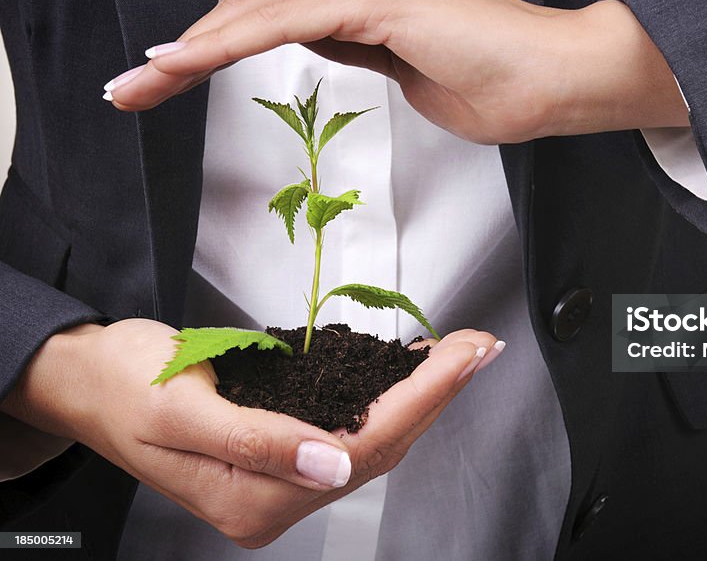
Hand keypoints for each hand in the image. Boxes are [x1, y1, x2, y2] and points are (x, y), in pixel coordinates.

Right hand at [1, 318, 500, 547]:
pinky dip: (384, 397)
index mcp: (252, 499)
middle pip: (378, 446)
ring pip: (370, 439)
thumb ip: (257, 441)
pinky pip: (347, 428)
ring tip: (459, 357)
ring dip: (419, 396)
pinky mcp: (279, 454)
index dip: (424, 398)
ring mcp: (278, 479)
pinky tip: (408, 376)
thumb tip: (333, 468)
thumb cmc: (124, 384)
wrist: (87, 379)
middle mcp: (273, 498)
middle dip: (436, 394)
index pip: (363, 446)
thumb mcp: (182, 405)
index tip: (465, 355)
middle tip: (478, 346)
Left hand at [103, 0, 686, 143]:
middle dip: (186, 49)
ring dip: (191, 50)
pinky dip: (227, 44)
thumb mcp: (401, 65)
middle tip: (132, 86)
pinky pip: (284, 20)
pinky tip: (185, 63)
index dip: (213, 43)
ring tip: (140, 84)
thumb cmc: (495, 80)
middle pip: (251, 2)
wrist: (554, 79)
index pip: (271, 7)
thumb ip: (355, 44)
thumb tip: (316, 41)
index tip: (167, 77)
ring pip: (257, 9)